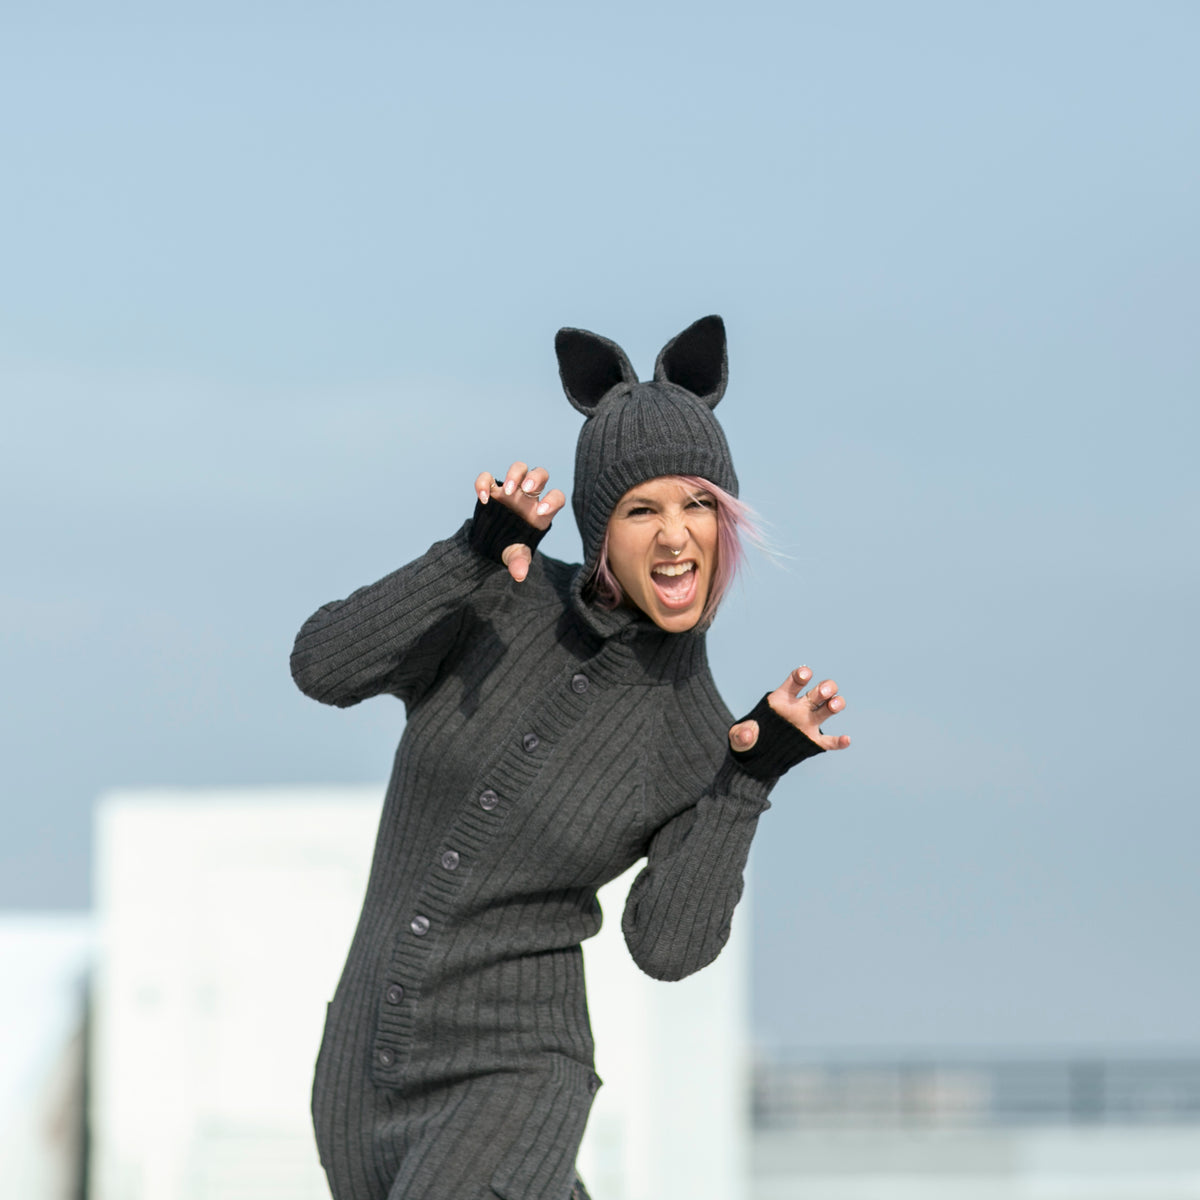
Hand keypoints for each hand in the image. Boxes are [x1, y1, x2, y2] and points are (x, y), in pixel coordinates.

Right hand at [474, 461, 566, 582]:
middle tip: (526, 490)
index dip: (553, 500)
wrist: (490, 545)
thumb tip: (519, 575)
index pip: (556, 497)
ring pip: (519, 468)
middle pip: (541, 474)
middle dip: (535, 478)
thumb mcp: (516, 555)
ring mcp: (510, 491)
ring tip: (506, 491)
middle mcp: (529, 497)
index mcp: (541, 512)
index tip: (540, 511)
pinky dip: (484, 483)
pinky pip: (489, 477)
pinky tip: (483, 499)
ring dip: (514, 474)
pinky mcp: (491, 490)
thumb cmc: (510, 547)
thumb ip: (519, 562)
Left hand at [728, 666, 850, 751]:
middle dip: (824, 688)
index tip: (805, 675)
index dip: (801, 675)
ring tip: (834, 705)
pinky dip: (839, 741)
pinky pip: (829, 741)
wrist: (757, 755)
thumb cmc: (748, 738)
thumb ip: (741, 733)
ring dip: (835, 704)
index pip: (794, 681)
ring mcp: (808, 723)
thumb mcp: (739, 735)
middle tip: (823, 692)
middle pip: (817, 691)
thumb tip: (747, 734)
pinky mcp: (812, 741)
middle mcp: (799, 707)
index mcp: (782, 699)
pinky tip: (846, 739)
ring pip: (827, 709)